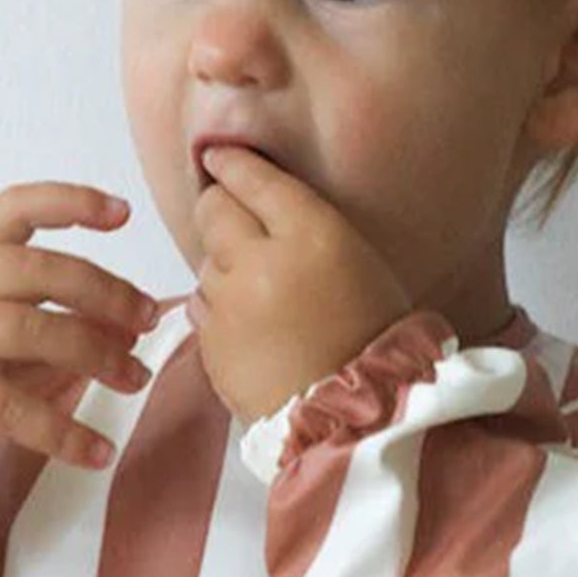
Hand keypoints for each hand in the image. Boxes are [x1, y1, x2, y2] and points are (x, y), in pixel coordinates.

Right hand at [0, 182, 158, 472]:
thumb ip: (29, 305)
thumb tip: (120, 323)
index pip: (14, 208)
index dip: (70, 203)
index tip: (123, 212)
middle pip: (39, 270)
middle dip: (105, 292)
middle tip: (149, 318)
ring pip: (34, 331)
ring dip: (98, 355)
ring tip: (136, 377)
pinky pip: (14, 409)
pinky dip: (64, 433)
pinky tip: (99, 451)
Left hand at [188, 145, 411, 424]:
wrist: (361, 419)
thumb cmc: (374, 339)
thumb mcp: (361, 263)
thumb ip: (309, 227)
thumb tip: (262, 200)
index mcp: (315, 234)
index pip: (255, 177)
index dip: (233, 162)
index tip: (220, 157)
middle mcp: (265, 261)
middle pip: (213, 210)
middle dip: (220, 210)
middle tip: (237, 224)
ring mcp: (231, 304)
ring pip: (206, 261)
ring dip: (224, 268)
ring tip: (265, 297)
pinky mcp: (211, 343)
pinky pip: (203, 308)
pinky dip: (221, 311)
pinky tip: (256, 330)